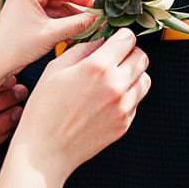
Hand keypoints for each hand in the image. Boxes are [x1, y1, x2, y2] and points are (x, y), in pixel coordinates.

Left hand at [0, 0, 97, 76]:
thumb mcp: (51, 34)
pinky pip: (54, 15)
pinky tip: (77, 34)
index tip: (100, 9)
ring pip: (61, 7)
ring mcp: (29, 1)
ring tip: (90, 29)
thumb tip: (98, 18)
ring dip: (74, 19)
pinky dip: (65, 24)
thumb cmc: (14, 47)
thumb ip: (78, 24)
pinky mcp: (31, 14)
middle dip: (80, 10)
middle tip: (98, 20)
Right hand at [12, 28, 150, 183]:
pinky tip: (107, 100)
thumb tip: (101, 40)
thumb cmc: (44, 110)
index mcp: (98, 67)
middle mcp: (116, 85)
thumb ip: (82, 49)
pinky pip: (136, 100)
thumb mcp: (55, 69)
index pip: (127, 39)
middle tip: (113, 59)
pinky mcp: (125, 123)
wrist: (45, 151)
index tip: (114, 40)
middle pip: (141, 57)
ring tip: (112, 80)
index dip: (120, 36)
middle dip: (129, 53)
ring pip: (145, 79)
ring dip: (132, 74)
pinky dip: (127, 95)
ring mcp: (124, 107)